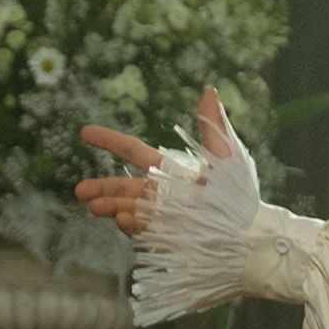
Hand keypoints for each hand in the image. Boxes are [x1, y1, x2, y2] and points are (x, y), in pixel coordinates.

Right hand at [73, 88, 245, 239]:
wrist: (248, 233)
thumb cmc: (238, 195)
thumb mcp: (226, 157)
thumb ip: (212, 126)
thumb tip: (209, 90)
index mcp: (169, 172)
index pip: (133, 152)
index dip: (109, 141)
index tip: (84, 132)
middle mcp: (160, 194)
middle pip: (122, 188)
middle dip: (100, 188)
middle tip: (79, 191)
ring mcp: (160, 217)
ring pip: (127, 209)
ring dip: (111, 207)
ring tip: (96, 207)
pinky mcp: (164, 238)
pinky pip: (141, 231)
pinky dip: (130, 224)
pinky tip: (123, 220)